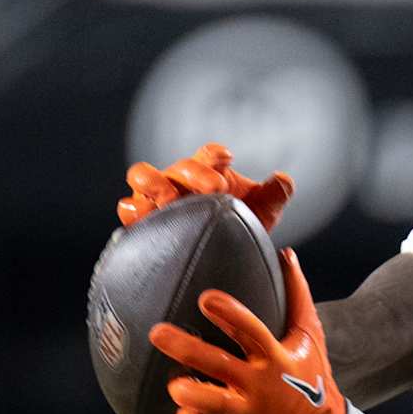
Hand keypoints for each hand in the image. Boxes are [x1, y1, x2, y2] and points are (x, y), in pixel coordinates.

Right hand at [118, 142, 294, 231]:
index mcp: (206, 170)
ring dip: (154, 183)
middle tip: (214, 189)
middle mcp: (179, 179)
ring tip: (169, 198)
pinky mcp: (140, 220)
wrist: (216, 259)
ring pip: (141, 176)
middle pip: (178, 165)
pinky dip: (131, 210)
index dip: (214, 155)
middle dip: (194, 173)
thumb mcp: (261, 214)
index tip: (227, 159)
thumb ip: (274, 196)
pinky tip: (142, 218)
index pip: (208, 154)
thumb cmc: (237, 227)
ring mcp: (156, 198)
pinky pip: (127, 209)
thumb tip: (285, 180)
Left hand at [149, 249, 344, 413]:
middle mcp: (259, 385)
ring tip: (173, 382)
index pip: (251, 331)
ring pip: (209, 404)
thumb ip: (297, 294)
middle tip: (157, 332)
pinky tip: (181, 410)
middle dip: (186, 349)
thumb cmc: (309, 373)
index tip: (205, 298)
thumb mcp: (310, 334)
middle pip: (218, 365)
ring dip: (188, 393)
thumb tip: (285, 253)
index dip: (229, 314)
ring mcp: (245, 412)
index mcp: (275, 358)